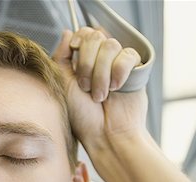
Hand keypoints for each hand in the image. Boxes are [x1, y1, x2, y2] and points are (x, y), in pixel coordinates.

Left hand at [53, 29, 147, 153]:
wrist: (104, 134)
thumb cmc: (81, 116)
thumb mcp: (62, 83)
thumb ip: (61, 56)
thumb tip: (68, 32)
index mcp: (82, 61)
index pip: (82, 33)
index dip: (78, 44)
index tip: (74, 62)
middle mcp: (100, 60)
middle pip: (95, 36)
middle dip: (86, 64)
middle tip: (86, 88)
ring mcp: (117, 64)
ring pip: (110, 45)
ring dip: (101, 73)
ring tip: (100, 95)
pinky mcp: (135, 70)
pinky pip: (128, 55)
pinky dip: (119, 71)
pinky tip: (116, 88)